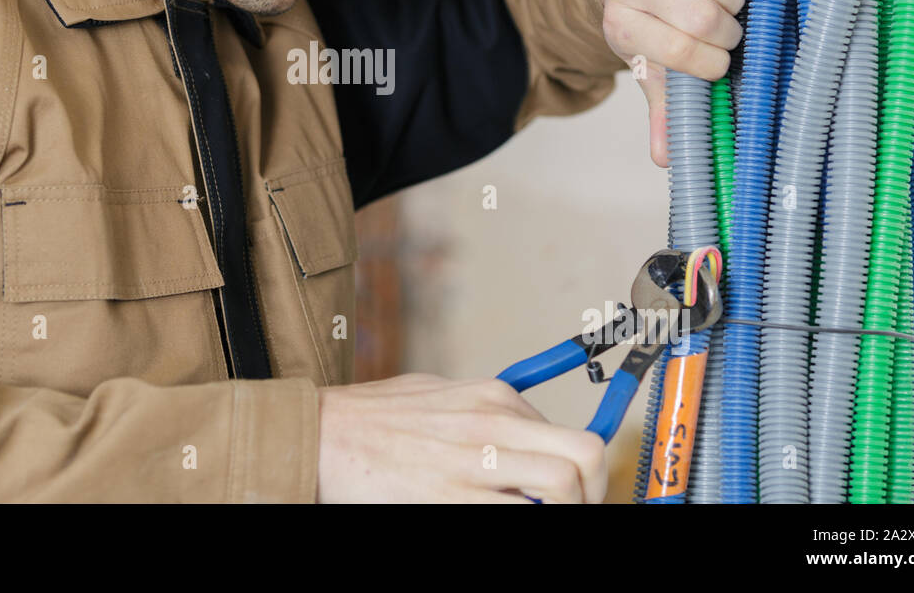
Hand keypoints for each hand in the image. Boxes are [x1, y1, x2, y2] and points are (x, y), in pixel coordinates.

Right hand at [316, 373, 606, 502]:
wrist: (321, 435)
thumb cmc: (373, 417)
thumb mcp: (438, 393)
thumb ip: (483, 411)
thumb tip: (523, 433)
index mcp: (493, 397)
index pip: (570, 435)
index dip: (582, 476)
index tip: (576, 496)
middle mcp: (492, 423)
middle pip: (585, 455)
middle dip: (592, 493)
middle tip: (574, 510)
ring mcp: (473, 461)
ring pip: (561, 487)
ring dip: (562, 510)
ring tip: (538, 517)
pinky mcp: (450, 497)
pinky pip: (512, 515)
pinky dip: (520, 519)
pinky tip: (497, 517)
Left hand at [597, 0, 744, 167]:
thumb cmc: (649, 23)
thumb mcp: (652, 65)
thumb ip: (664, 108)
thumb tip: (667, 159)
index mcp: (621, 29)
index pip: (681, 53)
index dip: (712, 62)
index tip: (720, 62)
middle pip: (699, 15)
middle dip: (727, 29)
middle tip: (729, 32)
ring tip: (726, 2)